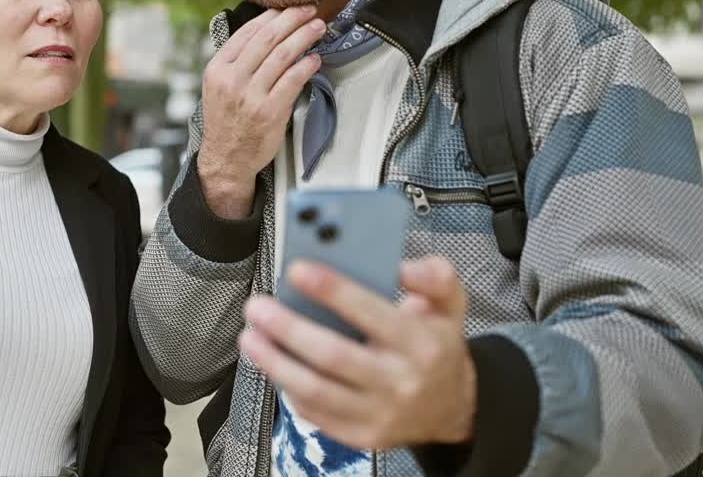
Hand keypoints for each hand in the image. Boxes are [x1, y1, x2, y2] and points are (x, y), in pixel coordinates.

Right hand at [198, 6, 324, 217]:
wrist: (226, 158)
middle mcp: (232, 79)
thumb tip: (267, 32)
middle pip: (267, 38)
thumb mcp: (218, 86)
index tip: (288, 7)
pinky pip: (292, 80)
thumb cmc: (226, 120)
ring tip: (317, 27)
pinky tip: (315, 58)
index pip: (247, 32)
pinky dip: (306, 65)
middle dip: (292, 19)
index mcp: (217, 68)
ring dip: (304, 36)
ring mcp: (250, 96)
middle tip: (309, 10)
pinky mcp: (269, 111)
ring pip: (282, 55)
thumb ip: (236, 61)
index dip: (271, 15)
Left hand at [239, 256, 475, 449]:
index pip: (370, 313)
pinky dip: (288, 387)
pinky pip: (315, 413)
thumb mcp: (450, 306)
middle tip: (257, 307)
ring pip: (316, 390)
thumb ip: (435, 277)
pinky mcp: (362, 436)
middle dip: (288, 329)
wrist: (453, 408)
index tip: (296, 269)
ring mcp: (380, 414)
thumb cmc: (437, 346)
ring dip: (275, 362)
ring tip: (250, 336)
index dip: (331, 290)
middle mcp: (400, 382)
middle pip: (332, 356)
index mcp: (421, 344)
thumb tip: (401, 266)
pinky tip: (272, 364)